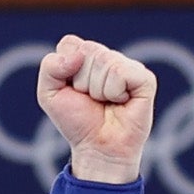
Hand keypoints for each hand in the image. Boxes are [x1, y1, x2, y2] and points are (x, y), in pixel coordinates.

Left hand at [34, 33, 154, 182]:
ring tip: (105, 103)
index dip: (65, 70)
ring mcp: (128, 66)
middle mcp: (109, 57)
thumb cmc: (77, 122)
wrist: (97, 149)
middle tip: (91, 100)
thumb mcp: (49, 94)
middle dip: (82, 82)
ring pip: (104, 60)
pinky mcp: (144, 79)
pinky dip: (114, 92)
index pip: (70, 44)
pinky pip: (120, 72)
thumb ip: (50, 66)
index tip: (73, 91)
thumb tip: (78, 55)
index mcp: (87, 56)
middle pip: (87, 51)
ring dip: (97, 90)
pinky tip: (120, 102)